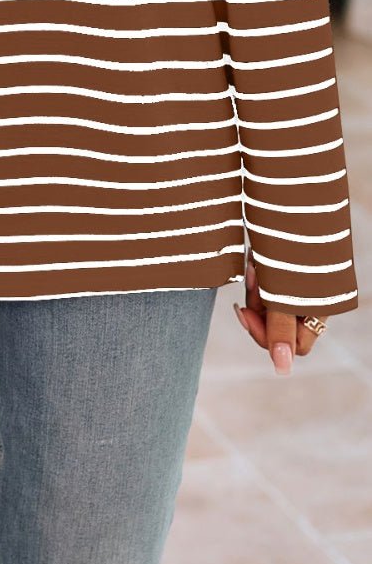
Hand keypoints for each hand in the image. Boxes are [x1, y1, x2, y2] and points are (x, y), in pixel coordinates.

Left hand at [233, 248, 325, 374]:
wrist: (288, 194)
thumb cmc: (287, 239)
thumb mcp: (279, 285)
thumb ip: (278, 327)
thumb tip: (281, 369)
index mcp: (321, 308)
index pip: (294, 346)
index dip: (265, 333)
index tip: (241, 310)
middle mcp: (313, 300)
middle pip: (277, 324)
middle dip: (258, 305)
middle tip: (252, 277)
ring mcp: (299, 284)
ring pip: (269, 304)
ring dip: (256, 287)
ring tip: (256, 261)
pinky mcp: (285, 269)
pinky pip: (267, 284)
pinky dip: (257, 274)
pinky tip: (255, 257)